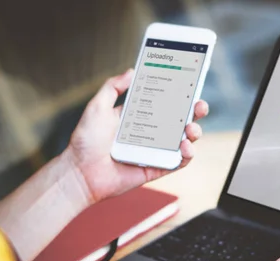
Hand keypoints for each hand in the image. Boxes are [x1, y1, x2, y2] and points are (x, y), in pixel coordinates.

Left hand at [64, 69, 208, 201]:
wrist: (80, 172)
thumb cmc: (85, 141)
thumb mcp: (97, 107)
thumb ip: (113, 87)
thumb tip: (132, 71)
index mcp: (139, 116)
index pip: (165, 101)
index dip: (180, 93)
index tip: (190, 84)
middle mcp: (151, 133)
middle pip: (180, 119)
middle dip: (194, 111)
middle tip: (199, 105)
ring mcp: (155, 151)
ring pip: (184, 140)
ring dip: (194, 132)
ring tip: (190, 129)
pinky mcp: (157, 168)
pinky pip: (178, 162)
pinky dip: (187, 155)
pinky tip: (185, 147)